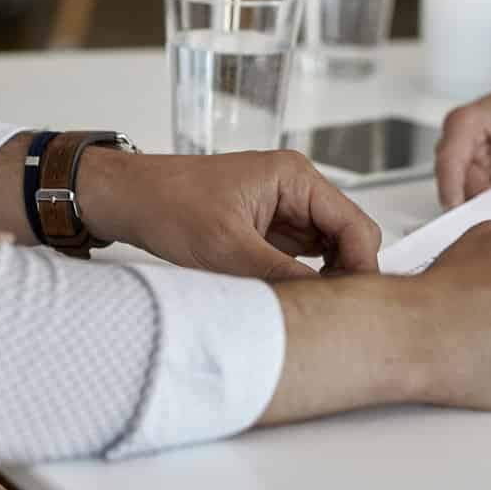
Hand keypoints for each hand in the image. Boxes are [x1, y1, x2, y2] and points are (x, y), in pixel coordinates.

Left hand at [82, 148, 381, 280]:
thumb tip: (322, 304)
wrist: (129, 199)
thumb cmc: (168, 204)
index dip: (361, 266)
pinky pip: (303, 258)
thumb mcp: (227, 248)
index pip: (355, 225)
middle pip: (348, 238)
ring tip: (305, 309)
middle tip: (327, 313)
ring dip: (322, 280)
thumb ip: (281, 275)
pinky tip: (289, 299)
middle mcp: (297, 189)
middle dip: (344, 276)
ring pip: (328, 252)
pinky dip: (301, 280)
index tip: (351, 305)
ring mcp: (285, 210)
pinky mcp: (270, 229)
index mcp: (295, 177)